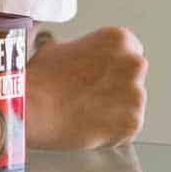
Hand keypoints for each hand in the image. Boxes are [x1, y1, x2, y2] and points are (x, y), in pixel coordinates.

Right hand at [25, 26, 147, 147]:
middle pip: (134, 76)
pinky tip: (91, 126)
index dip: (113, 66)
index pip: (130, 51)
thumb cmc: (41, 80)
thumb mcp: (58, 48)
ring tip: (87, 112)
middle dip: (118, 86)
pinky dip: (113, 132)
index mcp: (118, 39)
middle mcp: (132, 63)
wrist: (35, 109)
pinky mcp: (133, 121)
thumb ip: (81, 49)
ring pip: (132, 104)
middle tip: (92, 95)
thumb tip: (79, 56)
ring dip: (116, 109)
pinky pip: (128, 129)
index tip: (101, 75)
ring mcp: (135, 94)